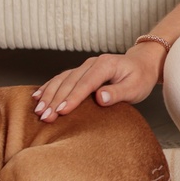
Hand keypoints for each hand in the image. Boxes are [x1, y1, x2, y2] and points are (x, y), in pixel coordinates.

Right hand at [32, 42, 164, 122]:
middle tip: (45, 117)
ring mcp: (84, 66)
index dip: (73, 98)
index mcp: (105, 65)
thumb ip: (118, 92)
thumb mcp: (135, 87)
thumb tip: (100, 97)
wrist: (142, 64)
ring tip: (38, 110)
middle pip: (70, 82)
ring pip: (62, 80)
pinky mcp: (80, 72)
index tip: (62, 111)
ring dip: (48, 95)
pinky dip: (48, 87)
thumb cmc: (140, 78)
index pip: (86, 83)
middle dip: (56, 100)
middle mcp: (92, 63)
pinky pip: (61, 79)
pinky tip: (37, 97)